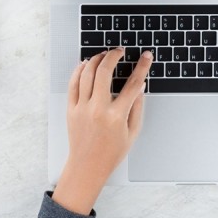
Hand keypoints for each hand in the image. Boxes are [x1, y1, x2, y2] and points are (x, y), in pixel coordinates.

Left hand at [52, 48, 152, 214]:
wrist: (87, 166)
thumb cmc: (111, 152)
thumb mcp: (132, 132)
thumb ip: (137, 107)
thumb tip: (140, 86)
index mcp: (116, 116)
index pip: (132, 84)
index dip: (142, 67)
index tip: (146, 57)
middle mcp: (98, 109)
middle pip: (105, 72)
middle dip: (113, 56)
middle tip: (119, 51)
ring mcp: (82, 108)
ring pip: (87, 73)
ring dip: (96, 59)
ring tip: (104, 55)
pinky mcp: (71, 109)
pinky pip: (73, 83)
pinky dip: (79, 70)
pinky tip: (86, 64)